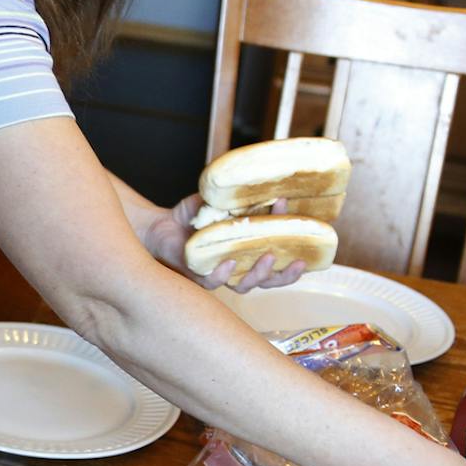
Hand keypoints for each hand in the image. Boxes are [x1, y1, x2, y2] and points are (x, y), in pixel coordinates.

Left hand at [144, 193, 306, 292]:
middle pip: (269, 281)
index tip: (305, 230)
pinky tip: (229, 262)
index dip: (294, 249)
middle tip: (299, 262)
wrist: (159, 226)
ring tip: (268, 258)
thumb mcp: (219, 202)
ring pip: (244, 286)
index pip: (279, 257)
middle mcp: (237, 268)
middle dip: (286, 275)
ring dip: (259, 275)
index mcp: (248, 253)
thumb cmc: (191, 217)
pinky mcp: (196, 276)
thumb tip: (262, 180)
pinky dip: (222, 274)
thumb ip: (239, 198)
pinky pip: (212, 282)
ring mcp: (218, 274)